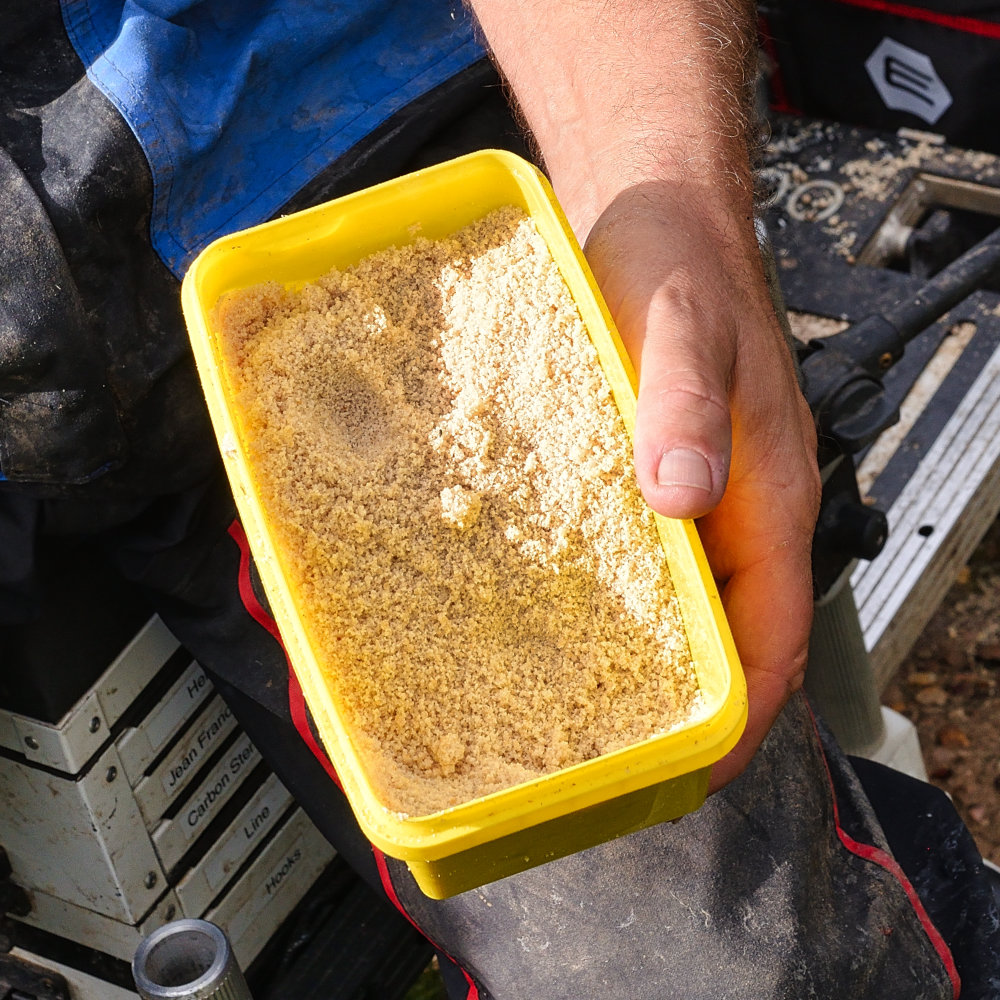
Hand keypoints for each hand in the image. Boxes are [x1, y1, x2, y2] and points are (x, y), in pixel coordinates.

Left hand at [582, 182, 820, 789]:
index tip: (695, 771)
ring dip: (663, 660)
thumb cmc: (675, 260)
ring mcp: (704, 491)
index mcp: (767, 490)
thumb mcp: (679, 326)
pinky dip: (632, 601)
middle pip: (738, 635)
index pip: (775, 632)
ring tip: (592, 706)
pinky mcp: (664, 471)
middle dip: (696, 707)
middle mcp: (742, 504)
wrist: (654, 213)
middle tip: (626, 758)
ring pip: (699, 602)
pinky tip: (576, 612)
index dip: (745, 714)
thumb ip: (687, 407)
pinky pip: (662, 558)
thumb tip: (684, 496)